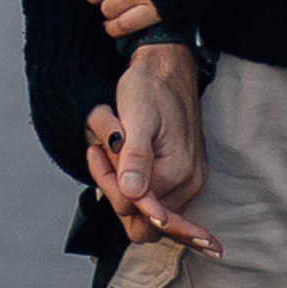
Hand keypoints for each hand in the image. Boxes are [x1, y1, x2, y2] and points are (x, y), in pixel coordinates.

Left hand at [84, 45, 216, 254]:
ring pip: (148, 215)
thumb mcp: (138, 115)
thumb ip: (135, 158)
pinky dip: (138, 187)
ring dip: (125, 191)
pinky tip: (126, 163)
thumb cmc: (150, 85)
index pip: (132, 208)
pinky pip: (158, 201)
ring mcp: (189, 183)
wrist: (169, 65)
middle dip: (117, 194)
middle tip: (103, 157)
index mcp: (177, 171)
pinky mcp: (185, 177)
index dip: (108, 186)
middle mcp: (188, 184)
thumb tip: (132, 194)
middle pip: (143, 223)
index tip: (96, 152)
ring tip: (113, 154)